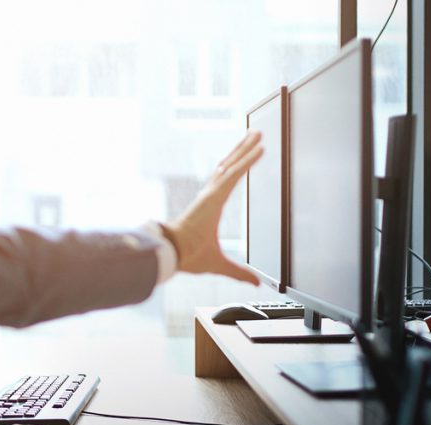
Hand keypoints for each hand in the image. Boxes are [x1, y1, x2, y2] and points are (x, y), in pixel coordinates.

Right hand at [165, 129, 264, 284]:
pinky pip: (235, 173)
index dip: (236, 165)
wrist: (173, 254)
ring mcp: (212, 193)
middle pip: (229, 166)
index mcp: (210, 205)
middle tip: (254, 135)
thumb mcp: (220, 263)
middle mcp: (210, 195)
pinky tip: (258, 149)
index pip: (226, 180)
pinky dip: (247, 160)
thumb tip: (255, 282)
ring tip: (257, 134)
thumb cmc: (188, 256)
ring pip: (232, 164)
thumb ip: (239, 272)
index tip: (244, 154)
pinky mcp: (214, 195)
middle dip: (242, 150)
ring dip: (246, 149)